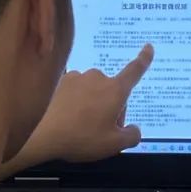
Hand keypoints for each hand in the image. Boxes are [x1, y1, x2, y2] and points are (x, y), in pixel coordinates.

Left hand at [1, 45, 153, 176]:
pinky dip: (74, 102)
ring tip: (81, 126)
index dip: (144, 59)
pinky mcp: (59, 81)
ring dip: (91, 103)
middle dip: (111, 106)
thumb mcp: (114, 146)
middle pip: (111, 90)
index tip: (148, 46)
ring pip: (92, 90)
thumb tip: (134, 129)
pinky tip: (67, 118)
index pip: (134, 71)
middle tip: (101, 130)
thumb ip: (132, 136)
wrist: (42, 134)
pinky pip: (74, 91)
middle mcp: (97, 78)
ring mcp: (76, 77)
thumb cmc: (82, 138)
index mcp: (115, 90)